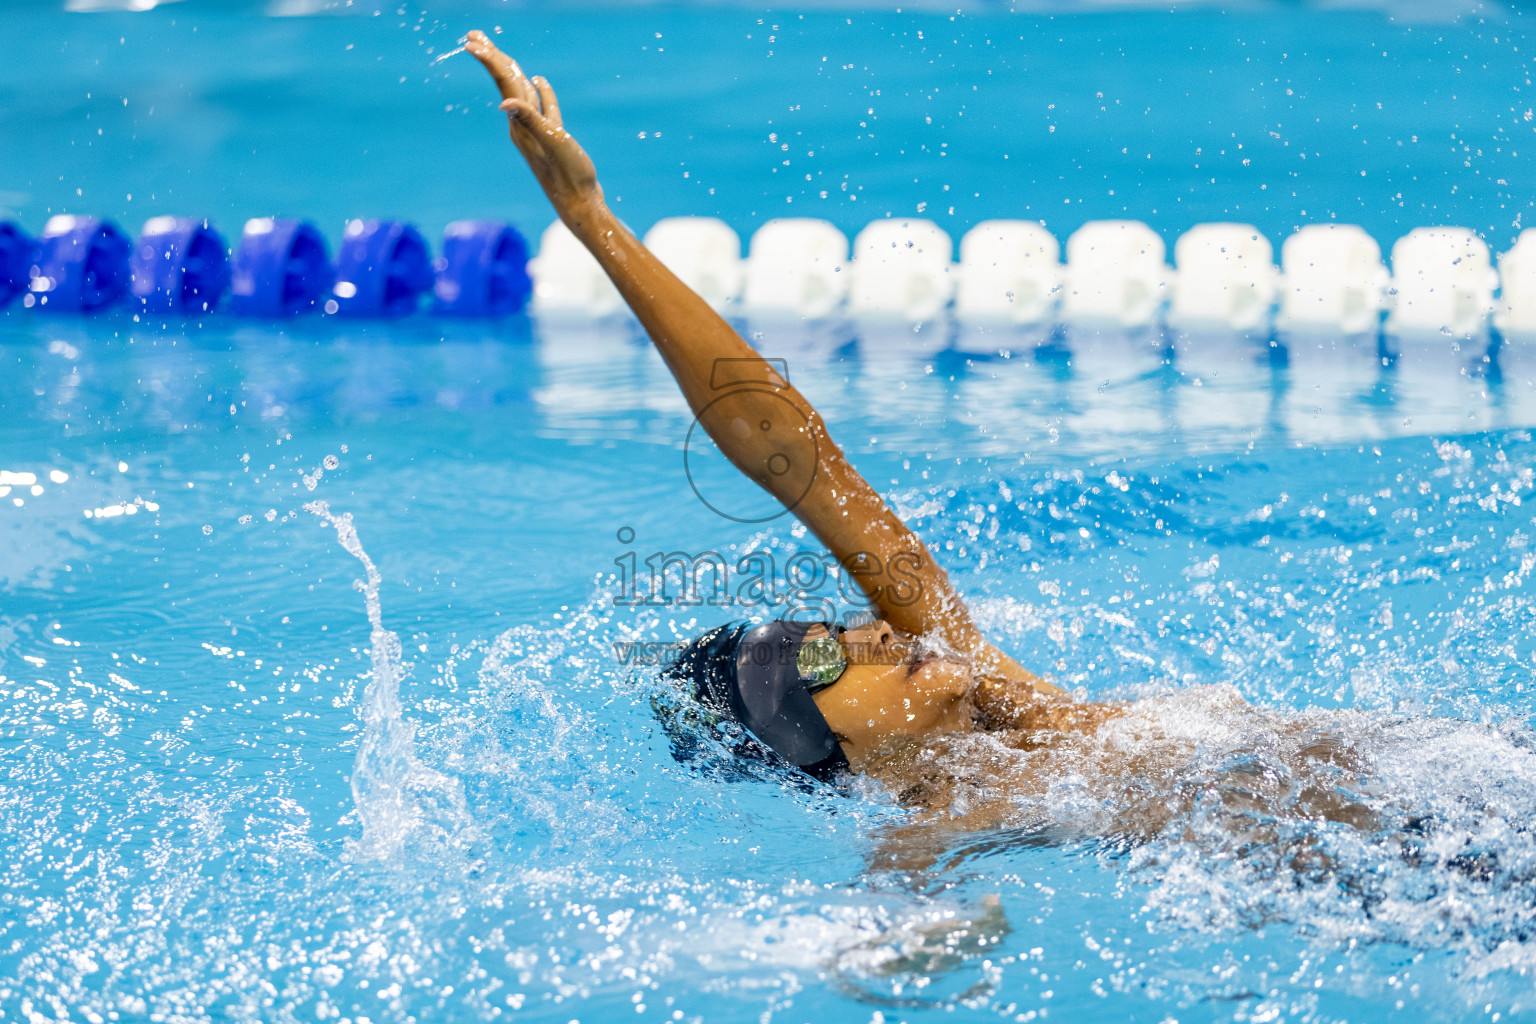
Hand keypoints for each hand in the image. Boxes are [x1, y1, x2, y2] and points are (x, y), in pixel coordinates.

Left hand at [465, 31, 603, 228]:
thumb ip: (531, 121)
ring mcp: (537, 132)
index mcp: (521, 124)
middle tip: (472, 35)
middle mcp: (523, 127)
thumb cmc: (569, 176)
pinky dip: (540, 92)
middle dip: (491, 58)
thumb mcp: (553, 143)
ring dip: (510, 70)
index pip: (503, 84)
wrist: (580, 205)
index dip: (489, 60)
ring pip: (521, 92)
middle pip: (505, 83)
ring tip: (498, 52)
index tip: (471, 41)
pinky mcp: (552, 138)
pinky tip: (539, 81)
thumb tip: (504, 102)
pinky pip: (542, 107)